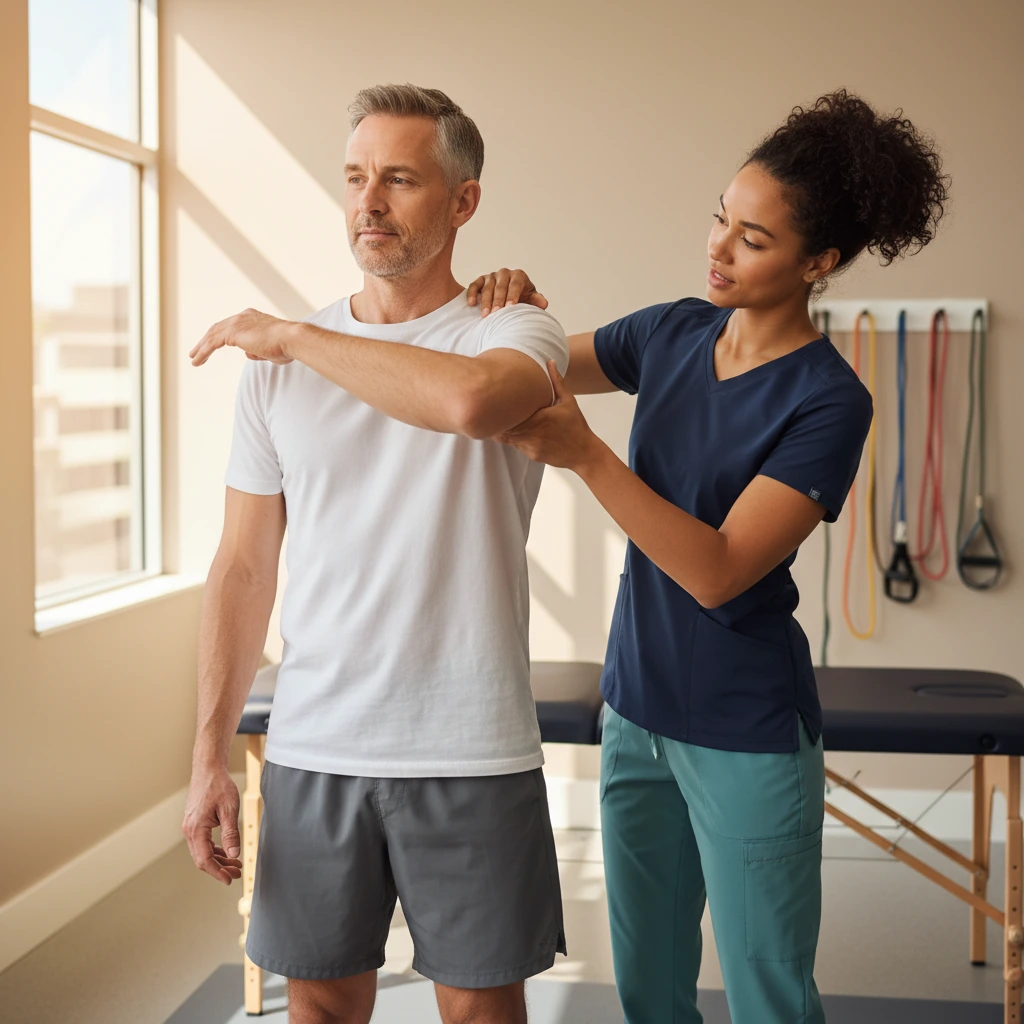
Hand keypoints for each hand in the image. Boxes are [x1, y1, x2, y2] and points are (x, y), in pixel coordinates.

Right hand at [181, 765, 243, 884]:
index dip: (217, 872)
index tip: (230, 880)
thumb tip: (234, 855)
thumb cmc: (219, 786)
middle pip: (202, 859)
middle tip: (237, 873)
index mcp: (196, 829)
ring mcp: (191, 827)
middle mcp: (189, 831)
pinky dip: (215, 850)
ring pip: (202, 851)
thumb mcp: (229, 810)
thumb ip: (231, 834)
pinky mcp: (195, 823)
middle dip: (220, 869)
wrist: (208, 769)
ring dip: (218, 860)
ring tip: (235, 865)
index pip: (204, 860)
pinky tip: (227, 853)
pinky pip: (203, 843)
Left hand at [190, 308, 293, 365]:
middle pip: (218, 328)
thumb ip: (258, 350)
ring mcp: (237, 322)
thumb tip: (248, 353)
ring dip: (201, 348)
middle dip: (206, 340)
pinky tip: (197, 361)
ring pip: (212, 335)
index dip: (221, 336)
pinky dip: (203, 352)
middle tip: (196, 350)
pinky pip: (212, 343)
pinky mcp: (232, 332)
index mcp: (252, 317)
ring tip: (193, 358)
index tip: (214, 345)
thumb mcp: (271, 349)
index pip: (232, 326)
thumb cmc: (287, 346)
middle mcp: (243, 316)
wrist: (291, 339)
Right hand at [467, 268, 547, 317]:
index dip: (513, 295)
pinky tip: (471, 303)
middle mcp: (505, 273)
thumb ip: (536, 301)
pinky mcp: (481, 280)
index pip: (516, 284)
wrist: (510, 298)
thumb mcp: (530, 300)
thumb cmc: (521, 299)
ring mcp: (492, 276)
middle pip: (501, 286)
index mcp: (518, 276)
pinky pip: (475, 285)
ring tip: (485, 315)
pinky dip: (472, 293)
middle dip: (498, 300)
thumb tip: (544, 304)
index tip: (510, 308)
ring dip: (485, 301)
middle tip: (495, 314)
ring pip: (487, 287)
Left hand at [498, 361, 602, 471]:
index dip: (500, 411)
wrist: (584, 453)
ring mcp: (531, 446)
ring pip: (507, 439)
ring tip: (499, 420)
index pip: (511, 416)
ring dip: (504, 431)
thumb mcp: (569, 401)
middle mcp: (532, 434)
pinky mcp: (532, 455)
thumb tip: (550, 361)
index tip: (497, 402)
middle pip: (504, 429)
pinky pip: (517, 446)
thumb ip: (557, 381)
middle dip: (497, 421)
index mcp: (539, 418)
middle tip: (492, 410)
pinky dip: (513, 439)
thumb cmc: (576, 426)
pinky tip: (516, 431)